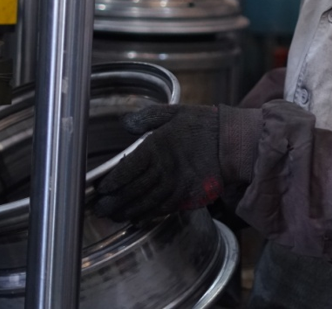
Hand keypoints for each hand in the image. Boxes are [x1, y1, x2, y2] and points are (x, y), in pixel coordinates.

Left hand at [93, 104, 222, 221]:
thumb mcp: (174, 112)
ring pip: (144, 204)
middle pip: (131, 191)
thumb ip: (147, 117)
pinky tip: (137, 219)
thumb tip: (125, 123)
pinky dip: (147, 216)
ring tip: (114, 216)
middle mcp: (163, 169)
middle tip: (98, 209)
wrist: (233, 142)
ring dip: (127, 212)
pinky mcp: (188, 196)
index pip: (127, 169)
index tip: (100, 189)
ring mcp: (176, 186)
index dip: (111, 182)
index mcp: (156, 147)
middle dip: (112, 202)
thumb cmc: (203, 125)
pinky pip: (163, 210)